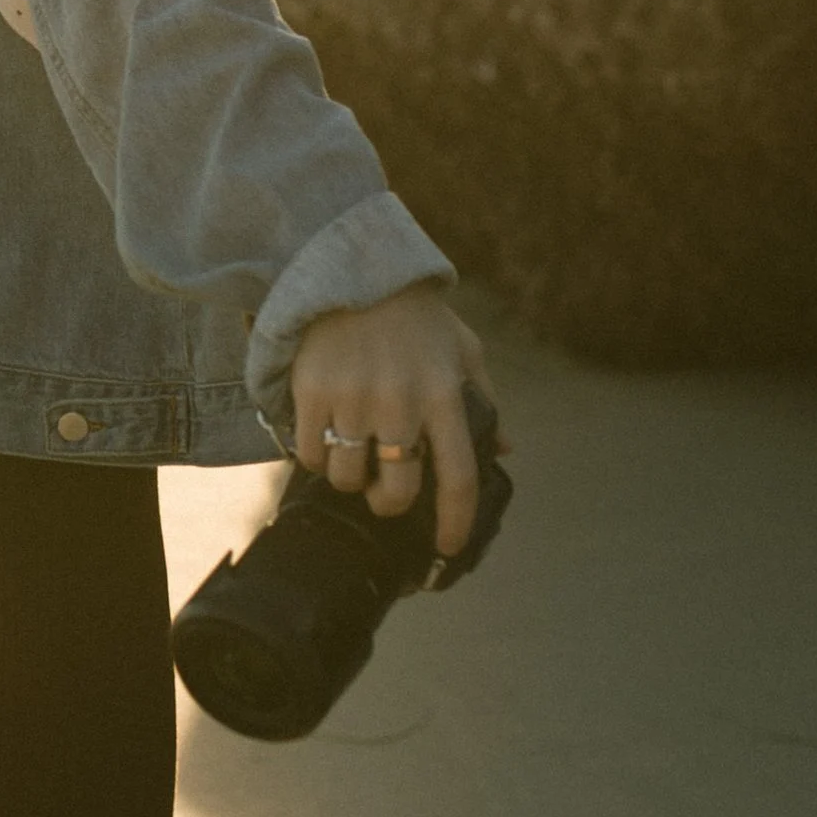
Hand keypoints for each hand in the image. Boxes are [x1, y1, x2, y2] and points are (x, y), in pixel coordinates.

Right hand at [289, 284, 493, 555]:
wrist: (353, 270)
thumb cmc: (416, 319)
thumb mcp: (463, 351)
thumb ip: (485, 401)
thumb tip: (506, 451)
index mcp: (446, 395)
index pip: (458, 477)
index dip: (454, 521)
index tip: (446, 546)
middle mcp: (402, 402)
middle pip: (396, 490)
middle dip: (389, 503)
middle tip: (384, 492)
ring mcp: (355, 398)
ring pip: (347, 479)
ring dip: (349, 479)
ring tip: (352, 454)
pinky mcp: (313, 392)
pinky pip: (310, 455)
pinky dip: (315, 457)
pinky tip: (324, 435)